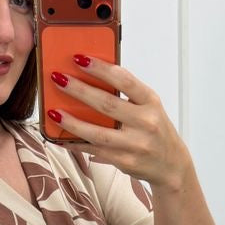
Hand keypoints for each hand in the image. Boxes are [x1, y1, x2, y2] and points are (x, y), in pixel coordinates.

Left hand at [47, 57, 190, 190]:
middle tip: (58, 79)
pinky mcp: (125, 162)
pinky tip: (60, 137)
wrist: (171, 165)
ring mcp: (136, 145)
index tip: (79, 58)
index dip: (101, 69)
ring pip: (97, 133)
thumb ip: (126, 93)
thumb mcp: (149, 106)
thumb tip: (90, 77)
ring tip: (53, 112)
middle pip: (107, 105)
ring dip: (72, 122)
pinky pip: (95, 150)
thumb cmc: (155, 129)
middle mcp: (146, 123)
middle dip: (79, 90)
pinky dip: (75, 143)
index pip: (125, 80)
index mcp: (151, 101)